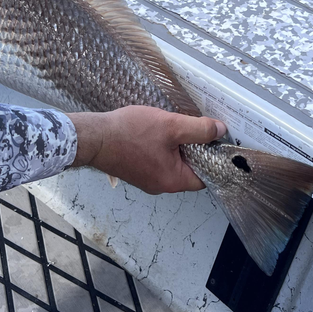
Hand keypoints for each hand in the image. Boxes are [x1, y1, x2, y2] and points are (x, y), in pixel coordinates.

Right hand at [69, 106, 226, 193]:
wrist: (93, 137)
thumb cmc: (129, 134)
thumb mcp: (171, 126)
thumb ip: (199, 129)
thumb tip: (220, 131)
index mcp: (173, 180)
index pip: (205, 176)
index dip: (214, 158)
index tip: (217, 141)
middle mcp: (161, 185)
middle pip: (189, 168)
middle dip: (195, 148)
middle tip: (196, 127)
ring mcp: (147, 179)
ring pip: (173, 162)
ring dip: (177, 146)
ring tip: (175, 126)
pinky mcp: (137, 170)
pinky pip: (157, 160)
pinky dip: (162, 147)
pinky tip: (158, 131)